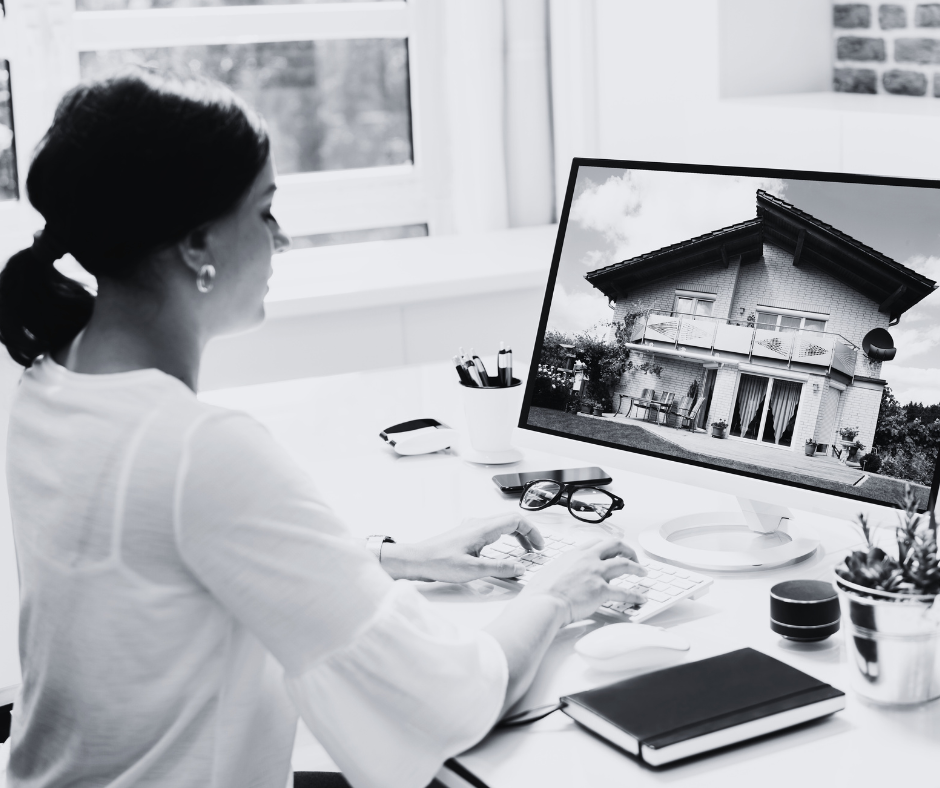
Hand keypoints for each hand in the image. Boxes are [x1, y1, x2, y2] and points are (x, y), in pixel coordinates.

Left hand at [379, 513, 544, 582]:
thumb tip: (519, 568)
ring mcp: (472, 528)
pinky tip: (502, 553)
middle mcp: (478, 524)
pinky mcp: (467, 535)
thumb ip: (499, 568)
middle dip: (527, 534)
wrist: (416, 560)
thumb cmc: (438, 562)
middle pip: (511, 521)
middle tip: (535, 550)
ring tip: (524, 551)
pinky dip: (504, 539)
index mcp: (482, 528)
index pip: (516, 520)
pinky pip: (492, 531)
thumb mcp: (472, 570)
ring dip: (516, 536)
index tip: (539, 546)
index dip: (532, 532)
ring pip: (502, 525)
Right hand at [519, 538, 646, 625]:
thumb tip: (561, 575)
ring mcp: (596, 573)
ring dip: (637, 568)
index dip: (608, 545)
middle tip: (633, 557)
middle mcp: (588, 559)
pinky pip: (624, 592)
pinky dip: (635, 596)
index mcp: (575, 554)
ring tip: (643, 572)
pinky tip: (641, 598)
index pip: (597, 543)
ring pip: (625, 564)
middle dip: (628, 550)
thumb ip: (561, 570)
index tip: (613, 549)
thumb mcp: (550, 571)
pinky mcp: (601, 590)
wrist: (544, 602)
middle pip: (615, 546)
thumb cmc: (541, 592)